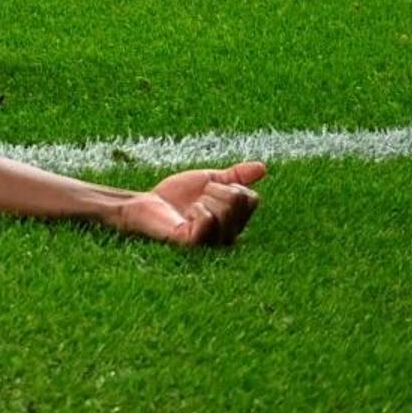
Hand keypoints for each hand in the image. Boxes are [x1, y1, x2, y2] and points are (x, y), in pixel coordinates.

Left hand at [111, 162, 265, 247]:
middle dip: (215, 190)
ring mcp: (213, 242)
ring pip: (225, 210)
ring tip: (192, 208)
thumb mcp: (209, 180)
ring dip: (204, 199)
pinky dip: (197, 209)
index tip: (211, 189)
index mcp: (235, 221)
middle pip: (239, 202)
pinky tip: (187, 216)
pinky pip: (208, 220)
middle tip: (199, 198)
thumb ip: (236, 176)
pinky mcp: (195, 244)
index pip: (252, 198)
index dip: (230, 186)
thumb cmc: (177, 195)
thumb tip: (263, 167)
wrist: (147, 203)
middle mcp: (229, 235)